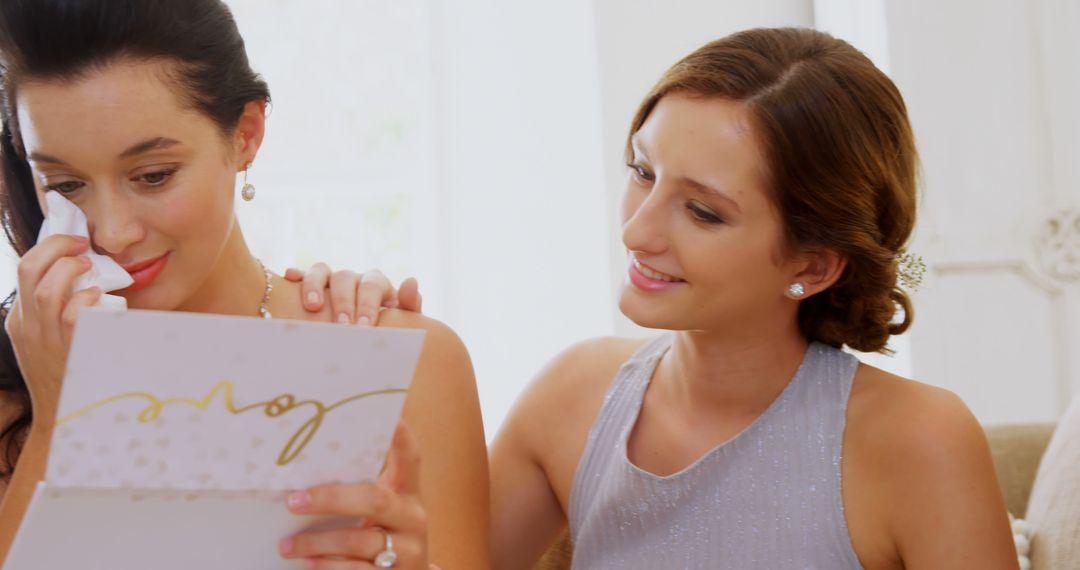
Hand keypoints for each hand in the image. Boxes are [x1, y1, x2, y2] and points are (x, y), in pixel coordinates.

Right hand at [5, 235, 101, 421]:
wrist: (63, 416)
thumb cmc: (66, 373)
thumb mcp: (46, 340)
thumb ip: (53, 311)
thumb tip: (80, 277)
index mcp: (19, 320)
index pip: (24, 268)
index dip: (49, 246)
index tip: (74, 242)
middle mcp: (28, 326)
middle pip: (30, 269)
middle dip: (58, 246)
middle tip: (83, 245)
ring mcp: (46, 339)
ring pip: (48, 289)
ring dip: (72, 269)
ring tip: (89, 266)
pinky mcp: (68, 350)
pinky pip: (72, 315)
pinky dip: (84, 299)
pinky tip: (95, 296)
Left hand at [280, 422, 428, 568]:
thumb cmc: (384, 534)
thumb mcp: (384, 510)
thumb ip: (361, 490)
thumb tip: (306, 468)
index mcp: (408, 493)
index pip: (410, 458)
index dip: (400, 437)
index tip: (388, 416)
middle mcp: (412, 518)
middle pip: (375, 500)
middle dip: (330, 499)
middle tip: (292, 501)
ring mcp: (407, 550)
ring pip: (359, 541)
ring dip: (317, 542)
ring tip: (287, 545)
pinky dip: (328, 567)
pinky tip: (308, 563)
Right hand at [283, 264, 422, 325]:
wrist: (369, 338)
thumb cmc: (388, 331)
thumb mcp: (402, 322)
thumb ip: (409, 304)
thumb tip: (412, 281)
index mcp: (376, 286)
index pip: (373, 285)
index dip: (367, 305)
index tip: (364, 328)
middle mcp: (354, 279)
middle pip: (346, 277)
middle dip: (343, 302)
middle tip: (341, 326)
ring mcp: (331, 281)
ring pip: (322, 270)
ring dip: (316, 286)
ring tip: (312, 307)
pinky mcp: (311, 286)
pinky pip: (302, 274)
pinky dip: (297, 274)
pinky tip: (290, 278)